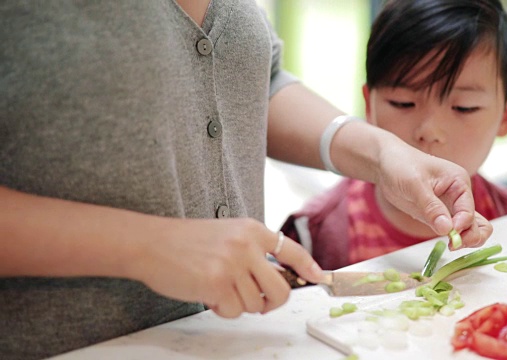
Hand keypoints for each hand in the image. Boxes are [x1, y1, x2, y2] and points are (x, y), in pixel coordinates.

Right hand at [130, 218, 323, 317]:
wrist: (151, 243)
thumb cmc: (186, 242)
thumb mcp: (227, 234)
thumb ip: (251, 251)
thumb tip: (275, 279)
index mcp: (252, 230)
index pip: (290, 249)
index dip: (308, 266)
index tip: (318, 277)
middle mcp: (247, 245)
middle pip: (281, 289)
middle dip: (272, 303)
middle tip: (258, 303)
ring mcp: (232, 264)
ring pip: (255, 304)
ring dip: (238, 304)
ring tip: (218, 289)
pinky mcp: (217, 283)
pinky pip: (233, 311)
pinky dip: (222, 310)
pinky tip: (206, 293)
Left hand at [375, 142, 490, 248]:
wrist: (387, 164)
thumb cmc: (401, 166)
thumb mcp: (415, 184)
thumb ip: (432, 207)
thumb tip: (447, 229)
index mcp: (459, 181)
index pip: (469, 209)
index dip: (462, 224)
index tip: (450, 233)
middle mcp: (460, 195)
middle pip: (478, 222)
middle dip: (471, 236)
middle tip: (454, 245)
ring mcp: (450, 207)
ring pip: (471, 228)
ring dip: (467, 240)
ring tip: (451, 246)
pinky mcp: (439, 216)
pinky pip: (454, 230)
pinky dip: (455, 239)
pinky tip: (446, 244)